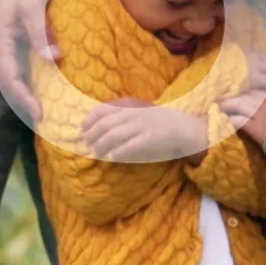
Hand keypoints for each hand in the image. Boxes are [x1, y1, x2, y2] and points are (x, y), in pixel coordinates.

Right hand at [0, 0, 56, 122]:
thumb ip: (41, 33)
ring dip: (23, 92)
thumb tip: (55, 59)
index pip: (9, 78)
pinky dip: (23, 80)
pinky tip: (36, 87)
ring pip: (8, 77)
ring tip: (41, 107)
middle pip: (7, 83)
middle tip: (43, 117)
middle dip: (24, 101)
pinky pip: (11, 68)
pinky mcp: (1, 46)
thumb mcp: (32, 6)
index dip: (23, 98)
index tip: (39, 113)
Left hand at [75, 98, 213, 163]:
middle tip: (87, 144)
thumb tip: (101, 125)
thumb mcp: (140, 112)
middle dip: (92, 135)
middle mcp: (133, 114)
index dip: (90, 119)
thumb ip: (123, 115)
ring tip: (96, 153)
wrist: (184, 127)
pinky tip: (112, 158)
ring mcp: (141, 126)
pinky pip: (129, 146)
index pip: (103, 109)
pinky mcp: (149, 138)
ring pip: (114, 135)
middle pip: (105, 124)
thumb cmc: (160, 121)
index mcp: (130, 106)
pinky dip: (118, 152)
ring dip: (102, 145)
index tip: (82, 128)